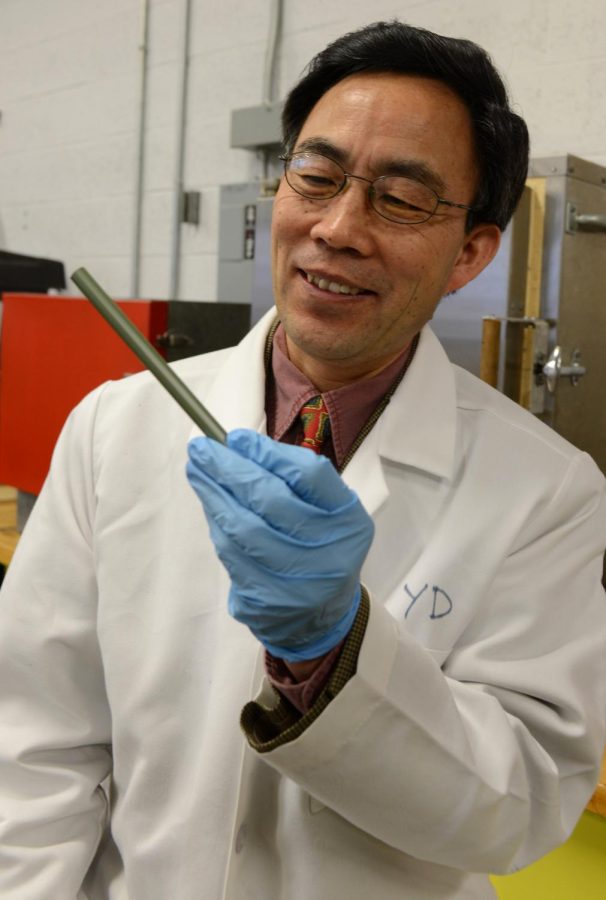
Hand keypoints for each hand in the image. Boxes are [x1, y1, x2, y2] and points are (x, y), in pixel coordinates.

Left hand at [186, 429, 373, 660]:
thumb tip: (236, 445)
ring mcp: (298, 582)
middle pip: (271, 499)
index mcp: (349, 521)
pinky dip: (217, 524)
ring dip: (214, 495)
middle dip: (230, 469)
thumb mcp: (325, 510)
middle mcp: (330, 552)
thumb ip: (291, 476)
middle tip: (202, 448)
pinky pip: (231, 554)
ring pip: (244, 528)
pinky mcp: (267, 601)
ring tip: (197, 471)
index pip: (308, 475)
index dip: (268, 453)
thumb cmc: (319, 546)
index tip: (236, 438)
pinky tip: (210, 505)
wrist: (321, 617)